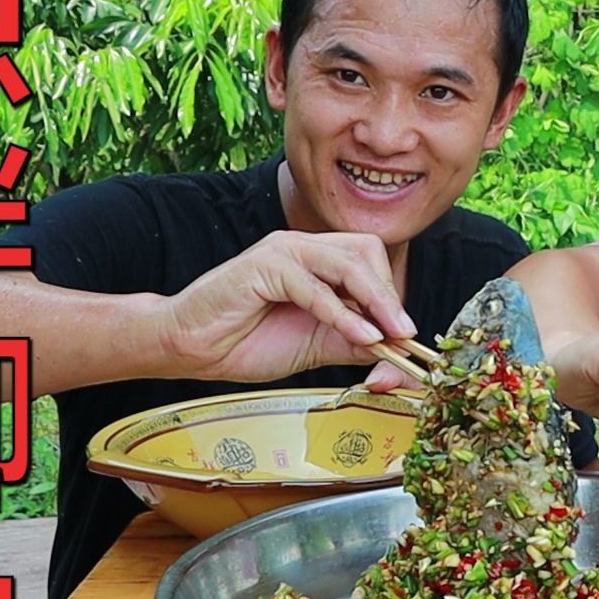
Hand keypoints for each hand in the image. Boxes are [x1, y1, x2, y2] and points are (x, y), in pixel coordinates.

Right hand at [157, 231, 415, 382]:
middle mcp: (302, 246)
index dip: (392, 295)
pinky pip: (313, 286)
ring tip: (390, 334)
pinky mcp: (263, 266)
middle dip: (389, 295)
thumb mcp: (317, 346)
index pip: (370, 261)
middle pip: (365, 253)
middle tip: (405, 333)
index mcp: (316, 259)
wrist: (190, 348)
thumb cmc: (246, 341)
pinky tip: (358, 335)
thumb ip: (355, 343)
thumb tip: (398, 352)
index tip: (407, 335)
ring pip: (345, 263)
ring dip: (374, 301)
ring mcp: (282, 251)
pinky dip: (340, 313)